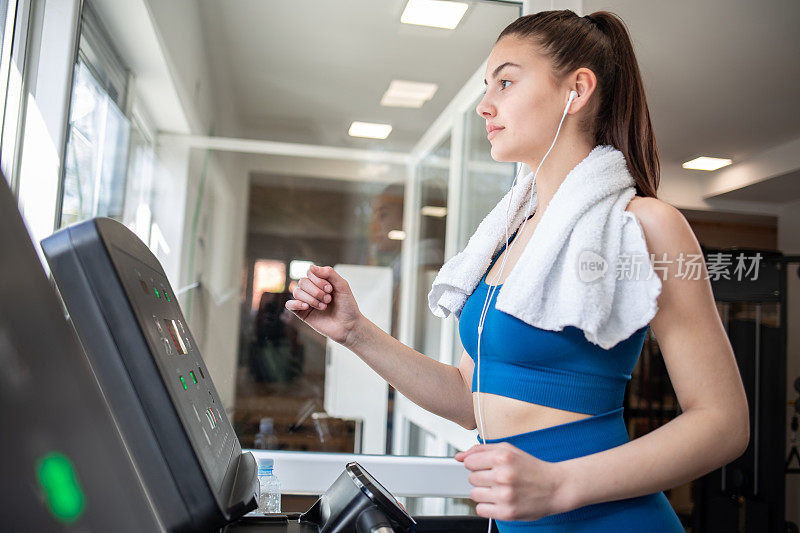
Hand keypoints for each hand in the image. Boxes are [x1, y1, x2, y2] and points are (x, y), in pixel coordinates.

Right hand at [285, 265, 362, 345]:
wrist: (349, 326)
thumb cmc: (347, 306)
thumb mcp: (343, 286)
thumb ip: (329, 273)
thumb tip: (312, 267)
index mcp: (321, 281)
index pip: (310, 272)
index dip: (318, 279)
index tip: (330, 289)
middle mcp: (312, 290)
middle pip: (303, 282)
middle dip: (316, 291)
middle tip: (328, 300)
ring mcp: (306, 301)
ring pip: (296, 292)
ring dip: (311, 299)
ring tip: (323, 307)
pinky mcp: (302, 313)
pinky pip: (289, 305)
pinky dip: (296, 304)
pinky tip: (306, 307)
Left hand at [455, 442, 572, 521]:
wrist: (555, 487)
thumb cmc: (531, 468)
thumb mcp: (508, 450)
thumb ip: (481, 450)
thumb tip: (459, 456)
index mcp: (503, 458)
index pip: (469, 462)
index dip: (477, 464)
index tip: (487, 467)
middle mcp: (503, 476)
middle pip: (471, 478)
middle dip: (482, 478)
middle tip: (498, 478)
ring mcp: (505, 496)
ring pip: (474, 494)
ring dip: (484, 492)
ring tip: (499, 489)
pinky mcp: (507, 513)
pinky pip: (481, 510)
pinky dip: (487, 506)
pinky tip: (499, 500)